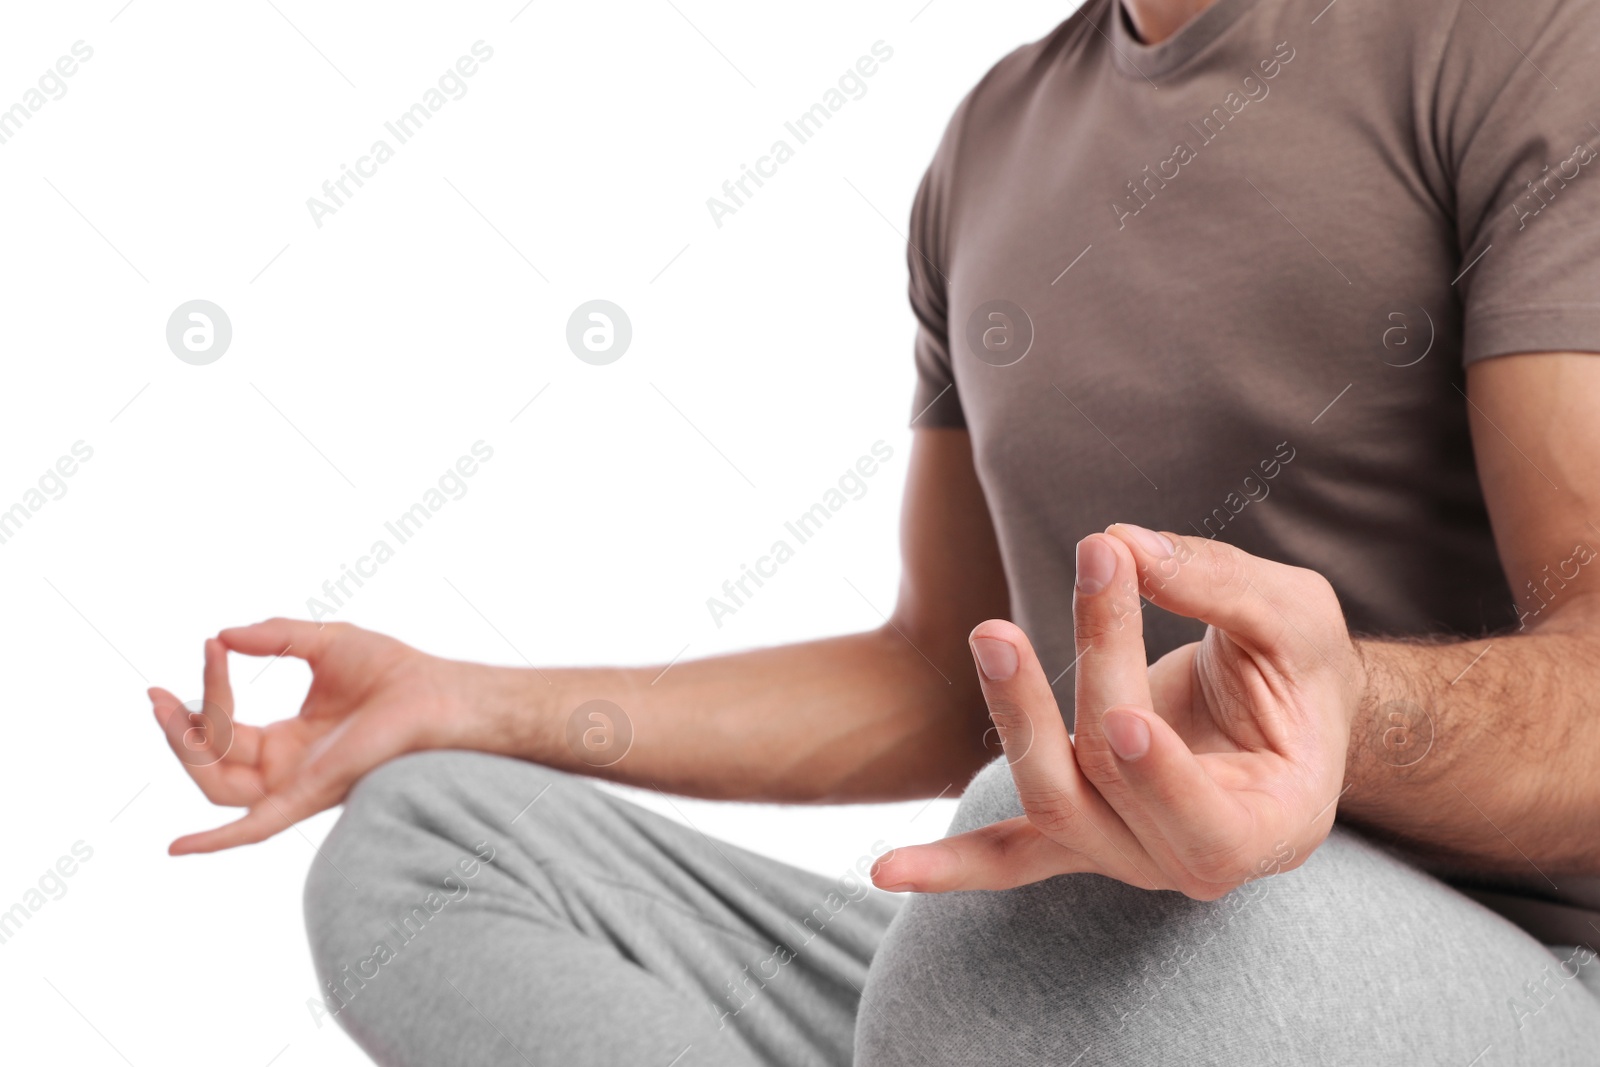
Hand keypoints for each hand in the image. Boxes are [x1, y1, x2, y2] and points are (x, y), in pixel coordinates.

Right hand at [148, 619, 466, 854]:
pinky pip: (254, 829)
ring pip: (217, 787)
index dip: (209, 691)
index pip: (227, 727)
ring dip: (187, 750)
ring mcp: (297, 787)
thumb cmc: (394, 671)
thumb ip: (274, 637)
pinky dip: (216, 842)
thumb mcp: (323, 642)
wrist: (438, 692)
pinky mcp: (310, 796)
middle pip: (211, 763)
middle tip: (157, 695)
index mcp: (291, 741)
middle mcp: (289, 770)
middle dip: (179, 731)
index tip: (211, 645)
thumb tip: (222, 634)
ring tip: (168, 709)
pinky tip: (178, 848)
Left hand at [872, 525, 1363, 898]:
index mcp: (1272, 825)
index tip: (1127, 718)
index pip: (1208, 824)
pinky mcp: (1075, 828)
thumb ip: (1224, 587)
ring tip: (993, 632)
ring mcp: (1124, 851)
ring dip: (1018, 712)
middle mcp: (1190, 858)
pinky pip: (1009, 857)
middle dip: (1098, 675)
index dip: (1164, 780)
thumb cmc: (1302, 669)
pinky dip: (949, 864)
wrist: (1284, 713)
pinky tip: (885, 871)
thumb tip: (1124, 547)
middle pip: (1114, 785)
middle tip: (1096, 568)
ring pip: (1052, 796)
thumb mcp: (1297, 616)